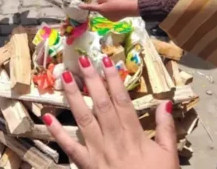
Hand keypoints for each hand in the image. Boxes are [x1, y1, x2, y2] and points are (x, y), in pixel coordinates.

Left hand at [44, 56, 178, 168]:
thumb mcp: (169, 155)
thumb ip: (167, 129)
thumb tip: (165, 103)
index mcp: (134, 135)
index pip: (122, 101)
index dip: (113, 79)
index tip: (106, 60)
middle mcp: (114, 139)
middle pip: (101, 105)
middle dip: (92, 81)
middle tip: (83, 59)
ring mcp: (98, 152)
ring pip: (84, 120)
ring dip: (74, 97)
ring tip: (66, 77)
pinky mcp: (86, 165)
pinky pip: (70, 147)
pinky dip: (58, 132)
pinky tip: (47, 116)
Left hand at [79, 0, 138, 21]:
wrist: (129, 9)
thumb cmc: (118, 1)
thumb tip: (98, 1)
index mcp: (101, 9)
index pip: (91, 7)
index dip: (85, 6)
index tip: (79, 6)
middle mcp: (103, 15)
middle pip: (99, 9)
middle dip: (102, 5)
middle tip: (108, 1)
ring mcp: (108, 18)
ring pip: (105, 12)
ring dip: (107, 9)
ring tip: (115, 5)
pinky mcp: (113, 20)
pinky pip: (110, 15)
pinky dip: (112, 12)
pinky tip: (117, 9)